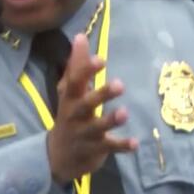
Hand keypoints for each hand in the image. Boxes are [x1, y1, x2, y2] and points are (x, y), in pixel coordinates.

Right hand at [47, 33, 137, 182]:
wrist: (57, 156)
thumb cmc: (69, 116)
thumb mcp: (69, 92)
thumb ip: (77, 65)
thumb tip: (81, 36)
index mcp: (70, 98)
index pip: (76, 82)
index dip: (86, 70)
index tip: (100, 59)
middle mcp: (75, 115)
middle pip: (87, 104)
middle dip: (102, 94)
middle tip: (119, 85)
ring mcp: (84, 134)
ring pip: (97, 127)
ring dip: (111, 120)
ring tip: (125, 113)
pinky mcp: (95, 149)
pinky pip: (109, 147)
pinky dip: (121, 145)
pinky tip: (135, 143)